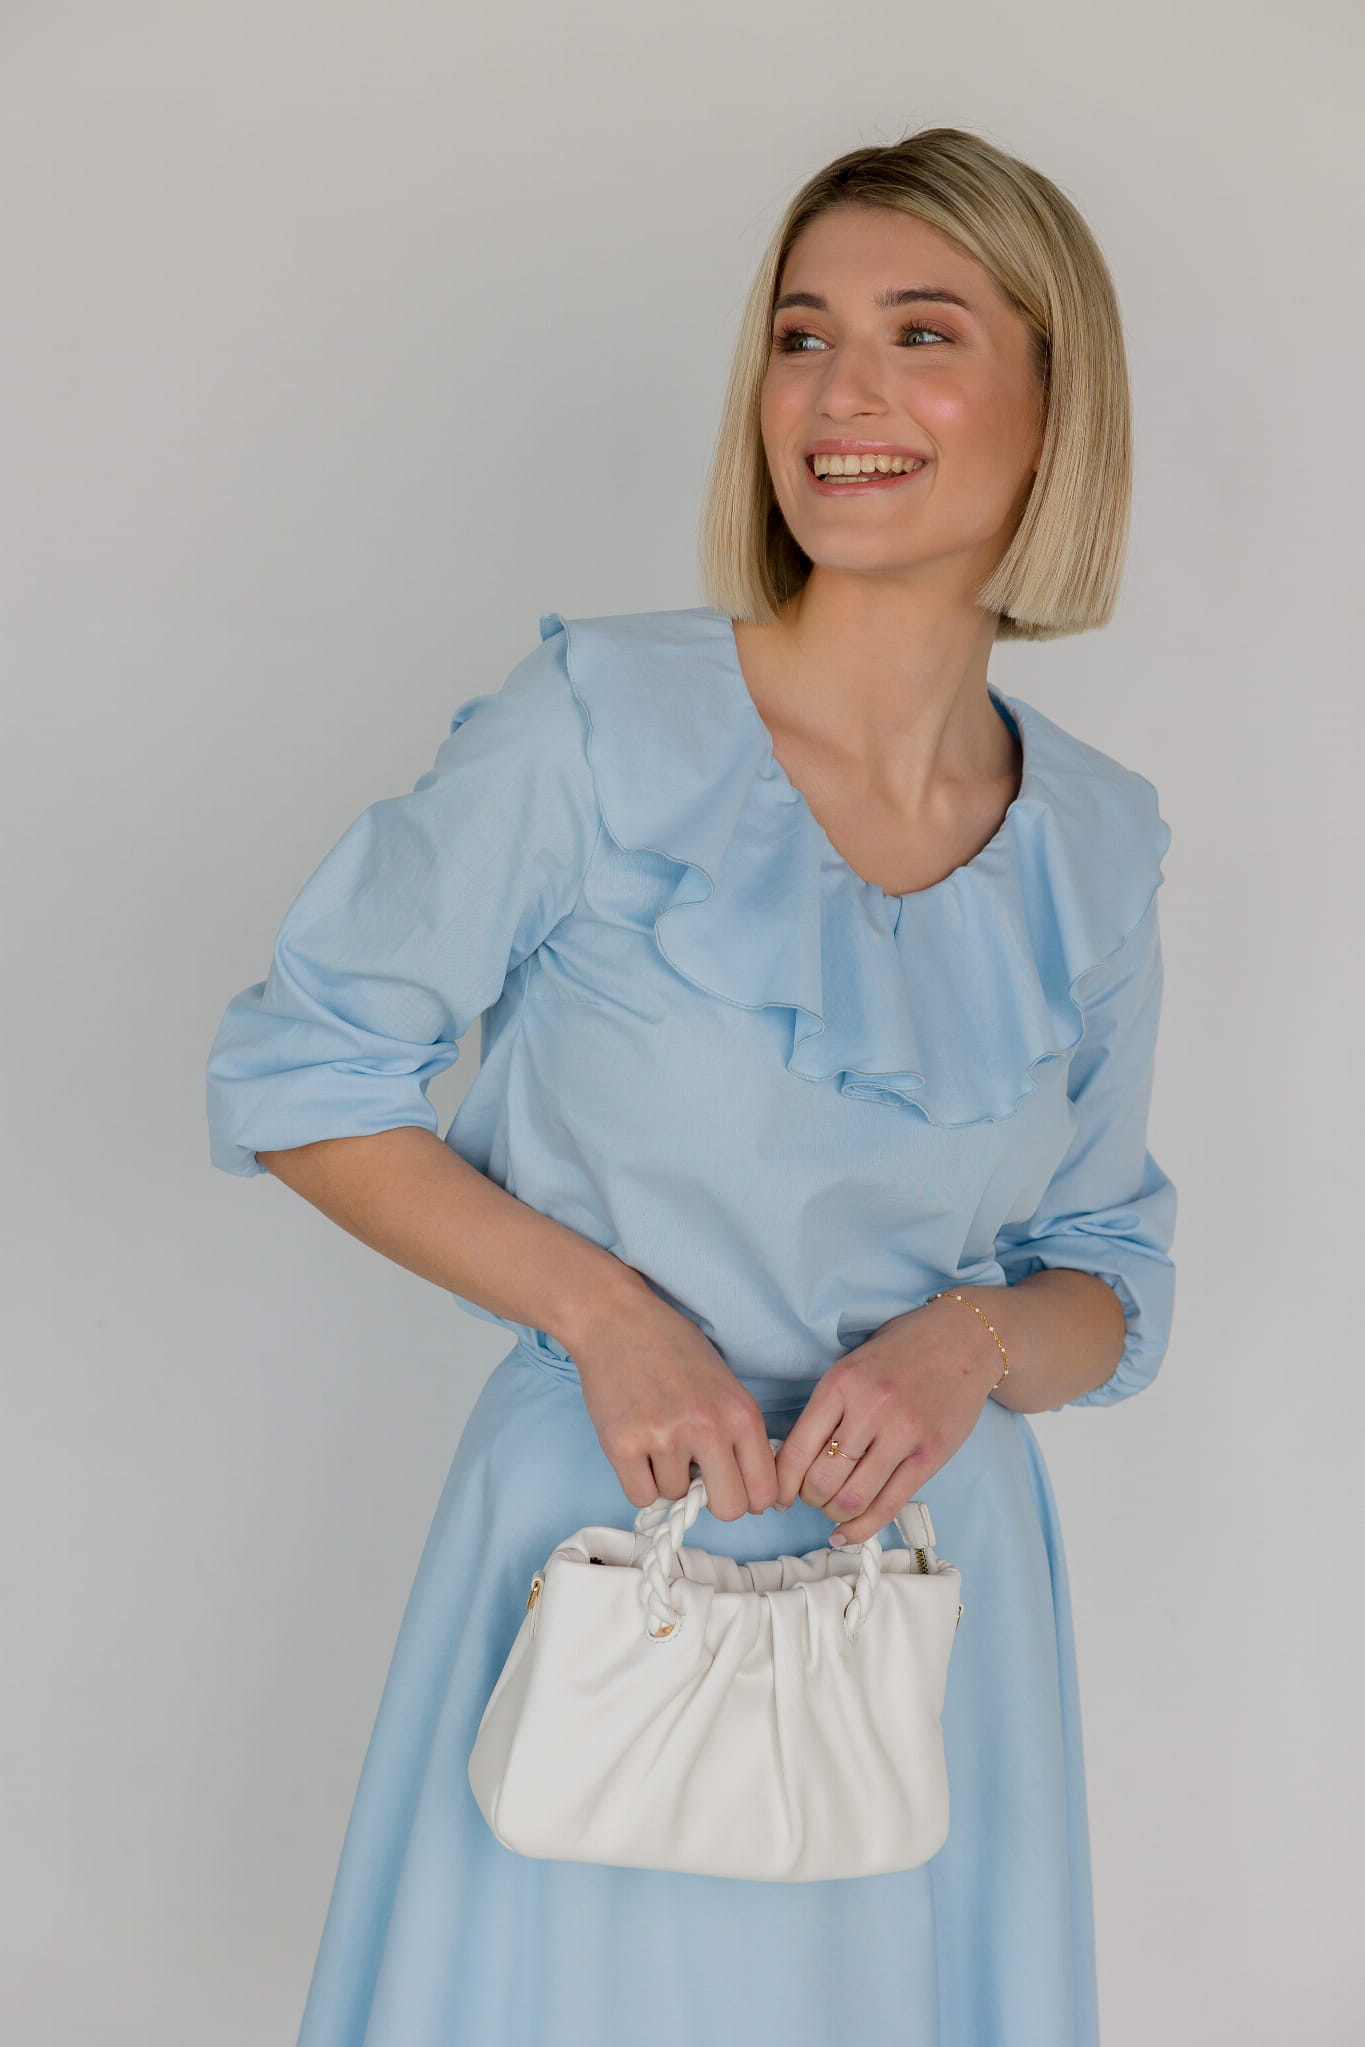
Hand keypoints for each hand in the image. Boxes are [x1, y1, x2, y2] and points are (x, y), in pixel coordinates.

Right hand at [567, 1273, 779, 1522]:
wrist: (617, 1318)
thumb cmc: (672, 1347)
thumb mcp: (725, 1384)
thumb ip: (738, 1433)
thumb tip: (750, 1491)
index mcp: (741, 1413)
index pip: (763, 1491)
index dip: (749, 1497)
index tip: (735, 1489)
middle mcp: (708, 1428)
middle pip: (729, 1509)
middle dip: (713, 1500)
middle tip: (697, 1476)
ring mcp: (664, 1438)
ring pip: (676, 1497)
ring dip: (668, 1478)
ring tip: (656, 1437)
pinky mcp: (622, 1445)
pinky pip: (640, 1496)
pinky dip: (639, 1481)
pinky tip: (637, 1449)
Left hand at [773, 1293, 1003, 1545]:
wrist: (963, 1338)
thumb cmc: (900, 1352)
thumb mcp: (851, 1366)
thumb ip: (826, 1409)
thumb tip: (792, 1461)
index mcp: (840, 1384)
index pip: (796, 1450)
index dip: (781, 1484)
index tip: (779, 1496)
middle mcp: (869, 1409)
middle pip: (821, 1480)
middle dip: (810, 1499)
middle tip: (813, 1497)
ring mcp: (902, 1434)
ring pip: (852, 1498)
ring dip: (835, 1513)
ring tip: (836, 1507)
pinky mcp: (929, 1455)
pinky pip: (889, 1505)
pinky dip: (863, 1527)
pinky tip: (848, 1532)